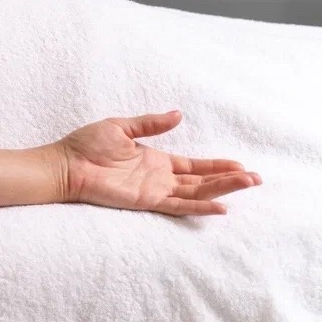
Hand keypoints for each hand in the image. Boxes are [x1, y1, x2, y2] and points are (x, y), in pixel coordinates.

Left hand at [50, 110, 261, 216]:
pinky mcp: (145, 200)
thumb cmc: (86, 145)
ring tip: (247, 185)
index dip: (216, 165)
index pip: (193, 166)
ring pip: (196, 193)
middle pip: (201, 181)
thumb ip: (151, 123)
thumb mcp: (122, 127)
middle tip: (256, 178)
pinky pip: (177, 205)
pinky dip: (199, 206)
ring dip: (222, 190)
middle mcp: (159, 177)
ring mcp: (154, 190)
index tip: (240, 164)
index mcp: (155, 160)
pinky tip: (220, 207)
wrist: (65, 163)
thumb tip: (178, 114)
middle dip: (228, 179)